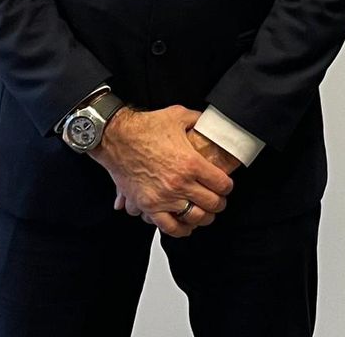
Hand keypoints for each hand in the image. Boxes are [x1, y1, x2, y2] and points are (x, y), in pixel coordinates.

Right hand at [92, 106, 232, 237]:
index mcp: (191, 163)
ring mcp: (164, 197)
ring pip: (194, 218)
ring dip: (204, 217)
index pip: (222, 184)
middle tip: (219, 199)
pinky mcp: (149, 205)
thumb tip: (210, 122)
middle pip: (212, 203)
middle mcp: (179, 183)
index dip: (228, 186)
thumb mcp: (179, 115)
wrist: (116, 138)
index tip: (226, 186)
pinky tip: (186, 226)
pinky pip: (169, 227)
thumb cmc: (144, 127)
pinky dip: (181, 230)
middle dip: (219, 203)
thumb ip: (198, 120)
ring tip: (206, 213)